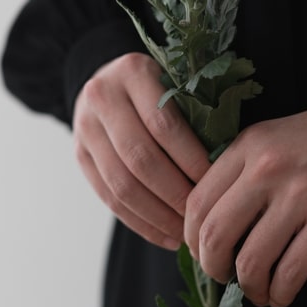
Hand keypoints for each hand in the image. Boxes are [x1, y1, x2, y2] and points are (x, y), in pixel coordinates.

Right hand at [73, 52, 211, 249]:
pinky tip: (165, 236)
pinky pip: (108, 197)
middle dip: (175, 194)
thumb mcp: (178, 82)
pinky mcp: (79, 154)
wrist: (107, 79)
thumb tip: (228, 169)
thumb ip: (197, 112)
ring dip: (157, 215)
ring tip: (186, 234)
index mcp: (132, 71)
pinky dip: (139, 221)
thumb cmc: (160, 85)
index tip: (218, 185)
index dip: (191, 160)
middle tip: (203, 217)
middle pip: (140, 157)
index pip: (164, 125)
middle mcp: (101, 96)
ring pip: (121, 183)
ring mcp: (84, 127)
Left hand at [184, 89, 306, 306]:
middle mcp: (267, 169)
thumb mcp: (272, 137)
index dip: (190, 238)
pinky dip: (281, 292)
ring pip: (251, 261)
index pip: (197, 202)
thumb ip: (240, 170)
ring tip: (257, 292)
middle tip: (222, 278)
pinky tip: (282, 294)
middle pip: (215, 235)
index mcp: (247, 147)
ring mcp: (301, 195)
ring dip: (249, 288)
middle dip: (212, 268)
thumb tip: (210, 223)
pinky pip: (292, 271)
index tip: (200, 252)